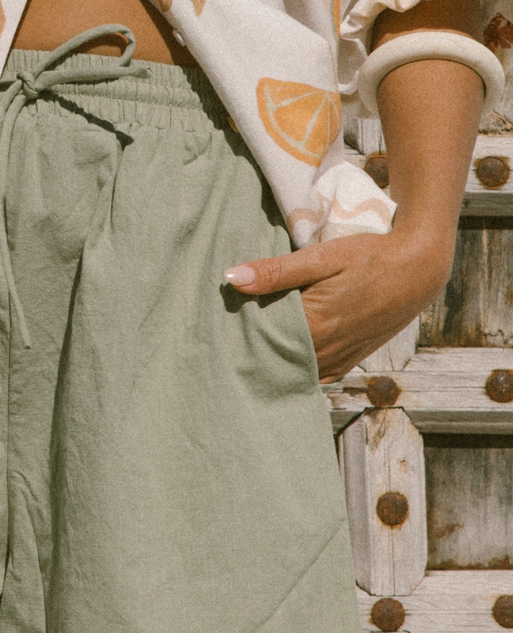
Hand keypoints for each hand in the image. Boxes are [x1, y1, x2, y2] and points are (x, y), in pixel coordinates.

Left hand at [223, 230, 450, 382]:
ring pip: (292, 371)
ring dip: (270, 361)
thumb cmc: (370, 256)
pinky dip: (293, 369)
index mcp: (315, 326)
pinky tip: (276, 358)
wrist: (419, 268)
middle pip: (272, 358)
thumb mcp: (322, 257)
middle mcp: (326, 351)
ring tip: (242, 348)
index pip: (259, 339)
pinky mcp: (349, 362)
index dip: (235, 333)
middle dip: (248, 350)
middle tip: (220, 339)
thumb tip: (232, 279)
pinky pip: (312, 375)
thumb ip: (276, 272)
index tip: (213, 327)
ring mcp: (340, 360)